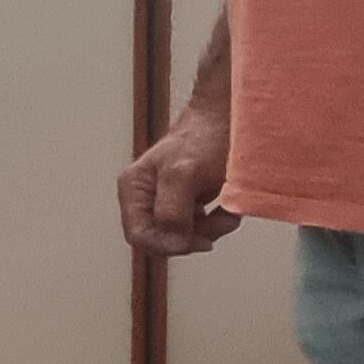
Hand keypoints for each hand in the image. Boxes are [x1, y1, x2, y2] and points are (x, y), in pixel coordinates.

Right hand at [115, 100, 239, 257]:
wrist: (231, 119)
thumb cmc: (205, 138)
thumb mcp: (184, 175)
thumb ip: (171, 212)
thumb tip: (172, 243)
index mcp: (133, 189)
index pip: (139, 236)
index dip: (168, 244)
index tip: (199, 238)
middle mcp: (143, 198)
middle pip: (161, 240)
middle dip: (193, 236)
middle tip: (218, 221)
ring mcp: (164, 201)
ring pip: (182, 237)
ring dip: (210, 229)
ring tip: (226, 209)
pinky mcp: (185, 202)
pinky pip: (197, 228)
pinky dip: (216, 223)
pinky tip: (226, 206)